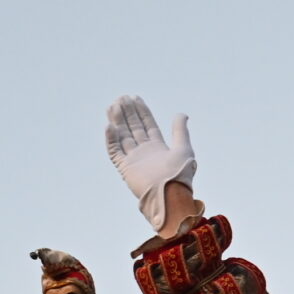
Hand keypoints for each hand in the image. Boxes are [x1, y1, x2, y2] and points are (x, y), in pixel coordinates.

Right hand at [106, 96, 196, 230]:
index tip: (135, 97)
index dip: (141, 111)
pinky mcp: (125, 168)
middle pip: (133, 128)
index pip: (147, 125)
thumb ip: (180, 130)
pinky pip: (115, 151)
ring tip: (113, 106)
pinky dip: (111, 139)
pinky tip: (109, 126)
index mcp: (158, 147)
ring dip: (117, 121)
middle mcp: (145, 152)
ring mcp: (134, 160)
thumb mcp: (184, 148)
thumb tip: (182, 113)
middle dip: (127, 113)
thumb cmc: (180, 175)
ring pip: (123, 136)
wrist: (170, 196)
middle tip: (121, 98)